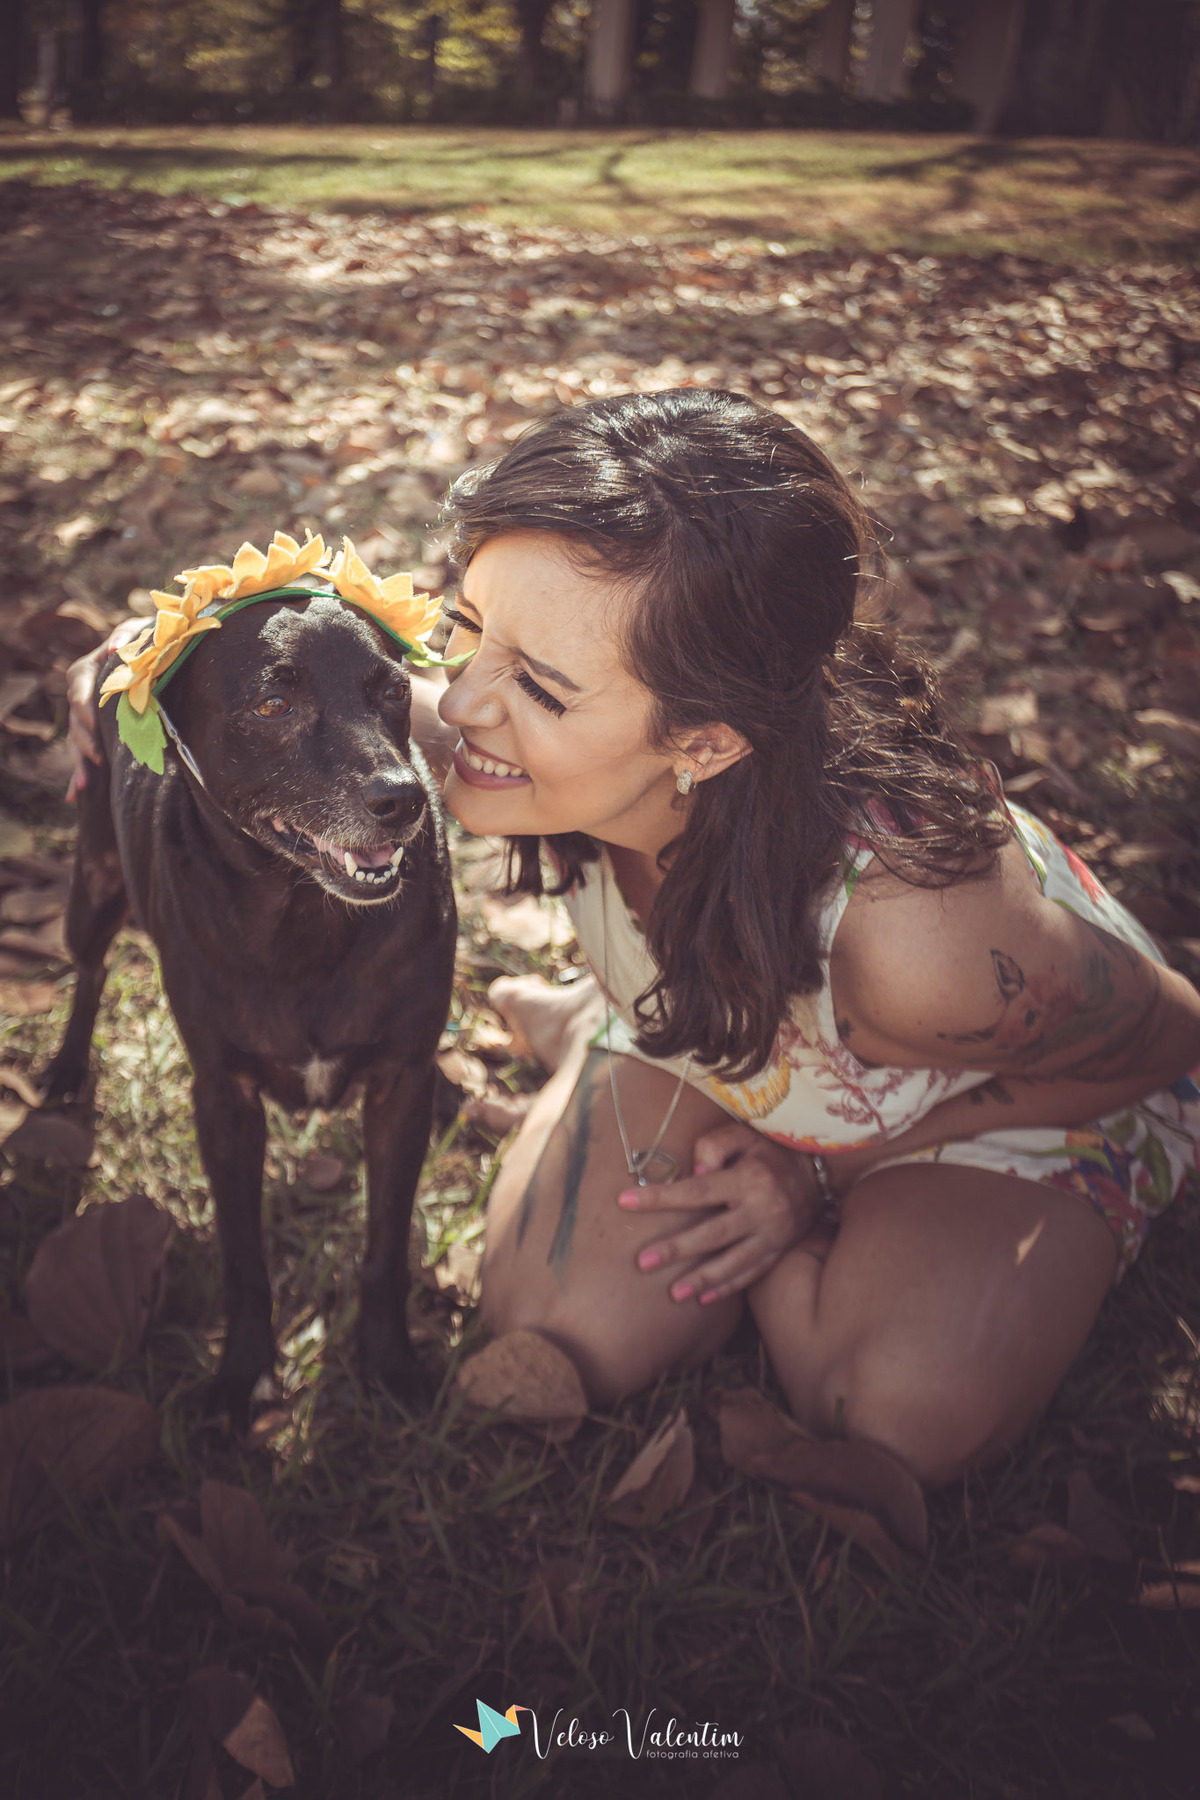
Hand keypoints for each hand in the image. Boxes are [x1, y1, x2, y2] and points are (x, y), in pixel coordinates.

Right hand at [64, 616, 142, 799]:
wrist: (151, 654)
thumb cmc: (144, 640)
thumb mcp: (137, 631)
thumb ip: (125, 635)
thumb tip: (113, 648)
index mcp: (87, 670)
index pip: (77, 688)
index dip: (83, 706)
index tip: (94, 720)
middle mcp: (82, 696)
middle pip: (75, 720)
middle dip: (84, 740)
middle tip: (100, 757)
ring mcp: (85, 718)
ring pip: (75, 741)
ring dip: (79, 763)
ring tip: (85, 783)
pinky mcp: (94, 734)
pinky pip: (82, 756)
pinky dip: (77, 776)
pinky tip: (75, 796)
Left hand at [617, 1121, 820, 1305]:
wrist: (820, 1172)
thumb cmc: (770, 1151)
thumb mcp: (745, 1135)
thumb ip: (714, 1145)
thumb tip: (692, 1170)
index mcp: (748, 1180)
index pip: (696, 1191)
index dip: (659, 1198)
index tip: (624, 1201)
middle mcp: (761, 1211)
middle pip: (712, 1235)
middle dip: (676, 1250)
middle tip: (643, 1262)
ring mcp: (772, 1235)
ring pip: (733, 1263)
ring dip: (702, 1280)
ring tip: (673, 1294)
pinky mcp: (779, 1251)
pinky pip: (752, 1274)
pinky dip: (728, 1287)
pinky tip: (703, 1299)